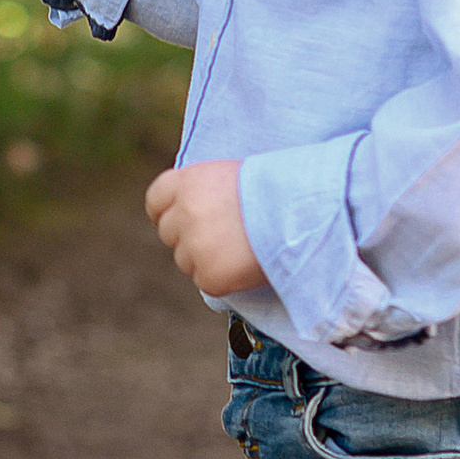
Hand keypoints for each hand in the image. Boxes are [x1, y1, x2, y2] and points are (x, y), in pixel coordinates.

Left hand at [144, 159, 263, 307]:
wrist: (304, 213)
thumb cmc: (276, 190)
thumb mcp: (230, 176)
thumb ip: (203, 192)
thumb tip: (189, 211)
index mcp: (187, 182)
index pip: (156, 202)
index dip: (169, 212)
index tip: (184, 220)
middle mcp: (183, 212)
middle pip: (169, 234)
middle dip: (189, 238)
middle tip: (222, 238)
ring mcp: (194, 246)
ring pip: (186, 262)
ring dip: (206, 260)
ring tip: (241, 249)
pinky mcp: (209, 276)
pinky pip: (207, 282)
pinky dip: (224, 279)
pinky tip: (247, 265)